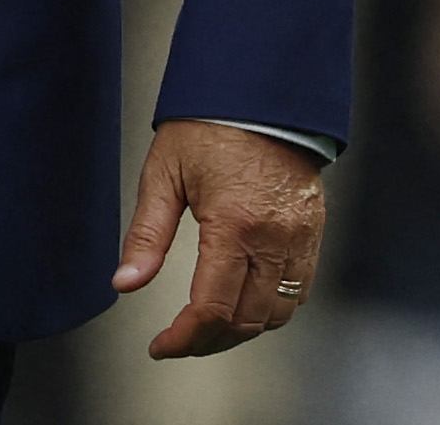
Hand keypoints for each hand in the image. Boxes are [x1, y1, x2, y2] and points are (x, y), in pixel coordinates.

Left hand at [111, 119, 325, 357]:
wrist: (261, 93)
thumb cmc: (210, 125)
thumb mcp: (164, 174)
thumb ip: (146, 235)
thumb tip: (126, 282)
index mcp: (234, 225)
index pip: (212, 308)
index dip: (184, 338)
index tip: (163, 345)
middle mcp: (273, 238)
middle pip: (246, 321)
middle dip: (209, 341)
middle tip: (180, 340)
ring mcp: (299, 238)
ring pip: (277, 314)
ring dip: (242, 330)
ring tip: (209, 326)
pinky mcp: (313, 232)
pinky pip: (300, 290)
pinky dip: (273, 309)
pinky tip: (246, 302)